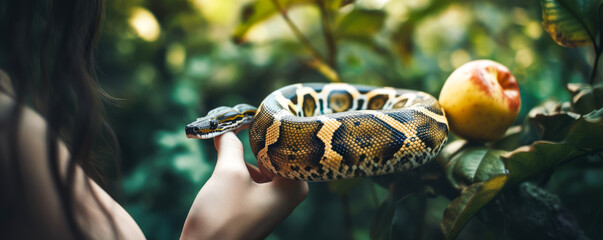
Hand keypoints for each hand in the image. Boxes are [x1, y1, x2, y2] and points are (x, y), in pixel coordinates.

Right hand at [180, 132, 308, 239]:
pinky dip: (238, 169)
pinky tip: (222, 159)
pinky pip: (253, 179)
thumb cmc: (222, 218)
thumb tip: (227, 128)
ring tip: (222, 141)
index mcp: (294, 185)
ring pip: (260, 165)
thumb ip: (231, 145)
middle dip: (251, 142)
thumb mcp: (227, 174)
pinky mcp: (258, 208)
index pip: (285, 145)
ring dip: (241, 155)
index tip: (248, 113)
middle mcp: (290, 193)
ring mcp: (275, 202)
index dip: (264, 128)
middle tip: (232, 121)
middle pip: (273, 154)